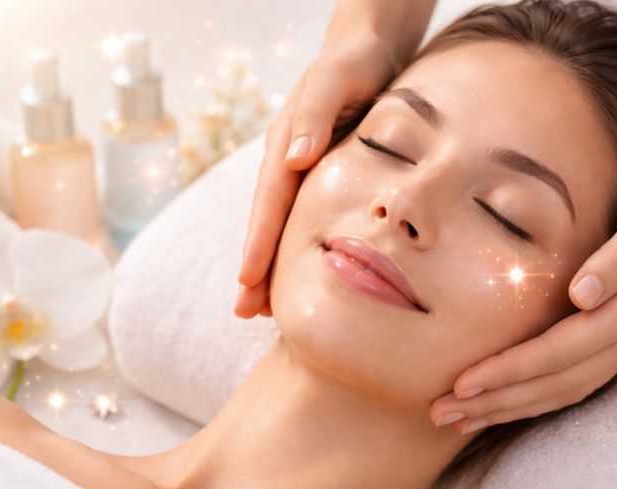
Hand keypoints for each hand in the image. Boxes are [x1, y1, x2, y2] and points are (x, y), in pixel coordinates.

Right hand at [235, 33, 397, 317]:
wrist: (369, 48)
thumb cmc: (354, 60)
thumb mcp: (336, 78)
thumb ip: (315, 114)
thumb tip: (292, 157)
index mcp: (286, 144)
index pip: (269, 202)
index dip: (259, 242)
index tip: (248, 280)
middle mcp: (288, 162)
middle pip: (268, 222)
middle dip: (255, 267)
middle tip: (247, 312)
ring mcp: (302, 171)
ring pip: (283, 226)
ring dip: (272, 266)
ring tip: (265, 309)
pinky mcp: (321, 176)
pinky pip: (304, 218)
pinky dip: (297, 248)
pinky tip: (303, 273)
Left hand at [430, 155, 616, 434]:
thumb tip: (582, 296)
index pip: (558, 353)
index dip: (509, 372)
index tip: (462, 384)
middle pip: (555, 383)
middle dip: (497, 401)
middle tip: (442, 413)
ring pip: (563, 390)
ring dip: (512, 407)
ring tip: (463, 419)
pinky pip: (575, 380)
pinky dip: (538, 396)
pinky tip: (509, 402)